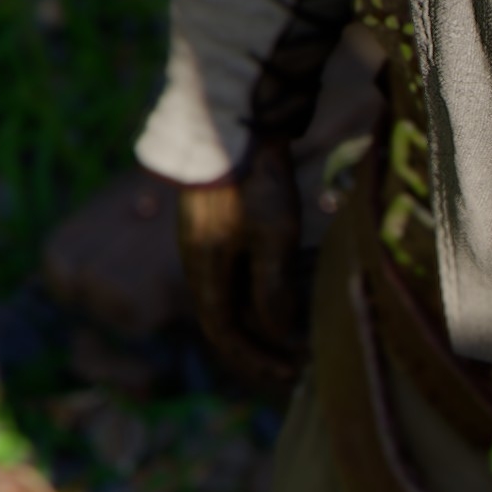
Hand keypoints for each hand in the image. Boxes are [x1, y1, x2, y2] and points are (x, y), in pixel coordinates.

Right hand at [176, 141, 306, 388]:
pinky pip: (232, 271)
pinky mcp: (216, 219)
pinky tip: (278, 292)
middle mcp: (198, 259)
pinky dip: (255, 292)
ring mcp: (205, 238)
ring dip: (257, 320)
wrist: (232, 117)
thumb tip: (279, 336)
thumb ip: (273, 291)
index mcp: (205, 270)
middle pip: (224, 318)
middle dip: (258, 346)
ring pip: (229, 294)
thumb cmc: (254, 180)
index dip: (255, 359)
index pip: (224, 332)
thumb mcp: (273, 239)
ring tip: (290, 335)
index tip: (288, 374)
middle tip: (293, 364)